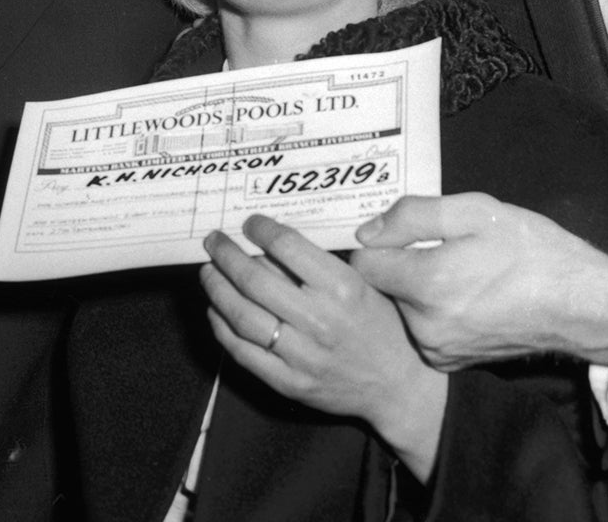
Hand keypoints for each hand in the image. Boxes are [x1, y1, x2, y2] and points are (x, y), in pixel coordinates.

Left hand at [201, 214, 448, 482]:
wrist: (398, 385)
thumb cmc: (383, 325)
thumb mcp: (364, 284)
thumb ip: (321, 265)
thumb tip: (272, 242)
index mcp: (342, 288)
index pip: (287, 247)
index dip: (261, 229)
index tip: (249, 223)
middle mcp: (319, 320)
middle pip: (255, 280)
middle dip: (227, 255)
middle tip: (214, 241)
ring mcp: (302, 355)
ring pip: (242, 316)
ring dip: (217, 289)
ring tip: (208, 272)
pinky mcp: (289, 382)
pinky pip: (244, 352)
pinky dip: (222, 328)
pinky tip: (215, 310)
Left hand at [351, 193, 607, 369]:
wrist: (580, 305)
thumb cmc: (532, 251)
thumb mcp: (476, 211)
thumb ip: (413, 216)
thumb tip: (367, 231)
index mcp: (427, 284)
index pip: (362, 264)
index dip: (379, 242)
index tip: (401, 233)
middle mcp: (424, 325)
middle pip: (383, 287)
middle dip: (402, 264)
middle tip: (442, 247)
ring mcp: (437, 349)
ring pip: (402, 308)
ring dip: (418, 288)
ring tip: (461, 271)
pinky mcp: (451, 361)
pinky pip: (423, 328)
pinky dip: (434, 311)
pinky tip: (468, 296)